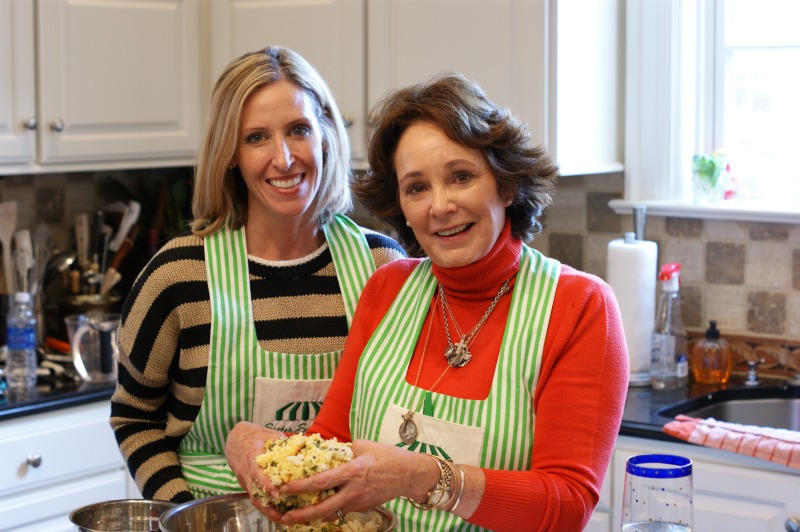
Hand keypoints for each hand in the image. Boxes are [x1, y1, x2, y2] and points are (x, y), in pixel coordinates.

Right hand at [224, 421, 285, 515]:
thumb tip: (303, 447)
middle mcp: (246, 472)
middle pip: (255, 493)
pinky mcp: (247, 486)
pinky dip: (266, 507)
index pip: (256, 473)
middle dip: (268, 507)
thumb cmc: (254, 435)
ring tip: (284, 520)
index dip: (266, 484)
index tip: (277, 494)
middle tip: (284, 517)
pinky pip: (256, 497)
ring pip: (255, 499)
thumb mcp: (269, 434)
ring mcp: (245, 481)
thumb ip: (283, 442)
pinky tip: (279, 513)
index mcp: (251, 456)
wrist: (234, 440)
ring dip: (267, 511)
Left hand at [275, 439, 437, 526]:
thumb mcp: (363, 445)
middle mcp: (354, 490)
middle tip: (285, 517)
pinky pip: (343, 509)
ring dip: (314, 516)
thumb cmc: (387, 455)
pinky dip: (331, 510)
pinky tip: (322, 507)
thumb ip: (343, 450)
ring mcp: (359, 502)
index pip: (322, 481)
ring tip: (298, 516)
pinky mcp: (364, 507)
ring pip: (332, 512)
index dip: (301, 486)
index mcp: (352, 471)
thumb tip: (324, 450)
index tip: (285, 488)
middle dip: (302, 515)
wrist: (409, 474)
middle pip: (324, 508)